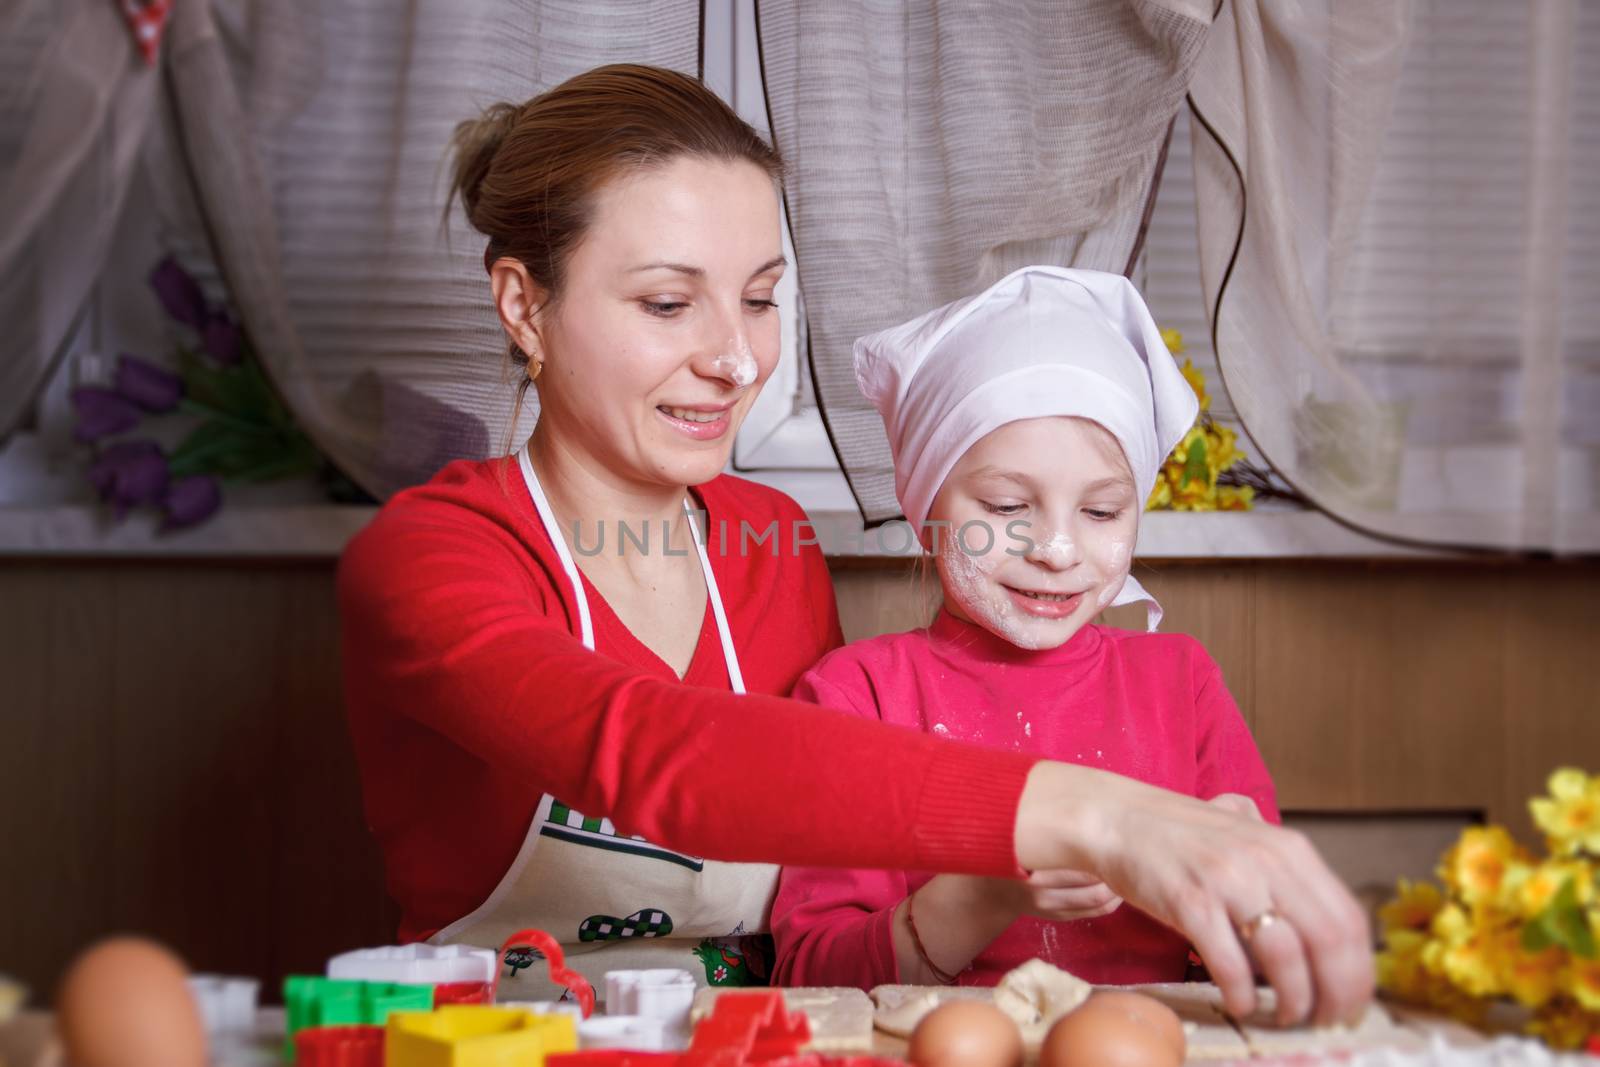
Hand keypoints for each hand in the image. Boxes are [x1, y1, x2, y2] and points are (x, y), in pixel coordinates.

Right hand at [1013, 763, 1372, 1027]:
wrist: (1120, 819)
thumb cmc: (1187, 842)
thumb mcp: (1251, 848)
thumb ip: (1288, 884)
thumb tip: (1327, 950)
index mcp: (1291, 850)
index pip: (1350, 921)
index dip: (1360, 973)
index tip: (1352, 1002)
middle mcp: (1268, 861)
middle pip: (1330, 943)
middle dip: (1337, 996)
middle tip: (1327, 1021)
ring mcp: (1228, 880)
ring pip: (1286, 957)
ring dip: (1294, 1001)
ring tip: (1286, 1016)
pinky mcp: (1189, 901)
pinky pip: (1230, 963)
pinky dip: (1243, 994)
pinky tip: (1240, 1003)